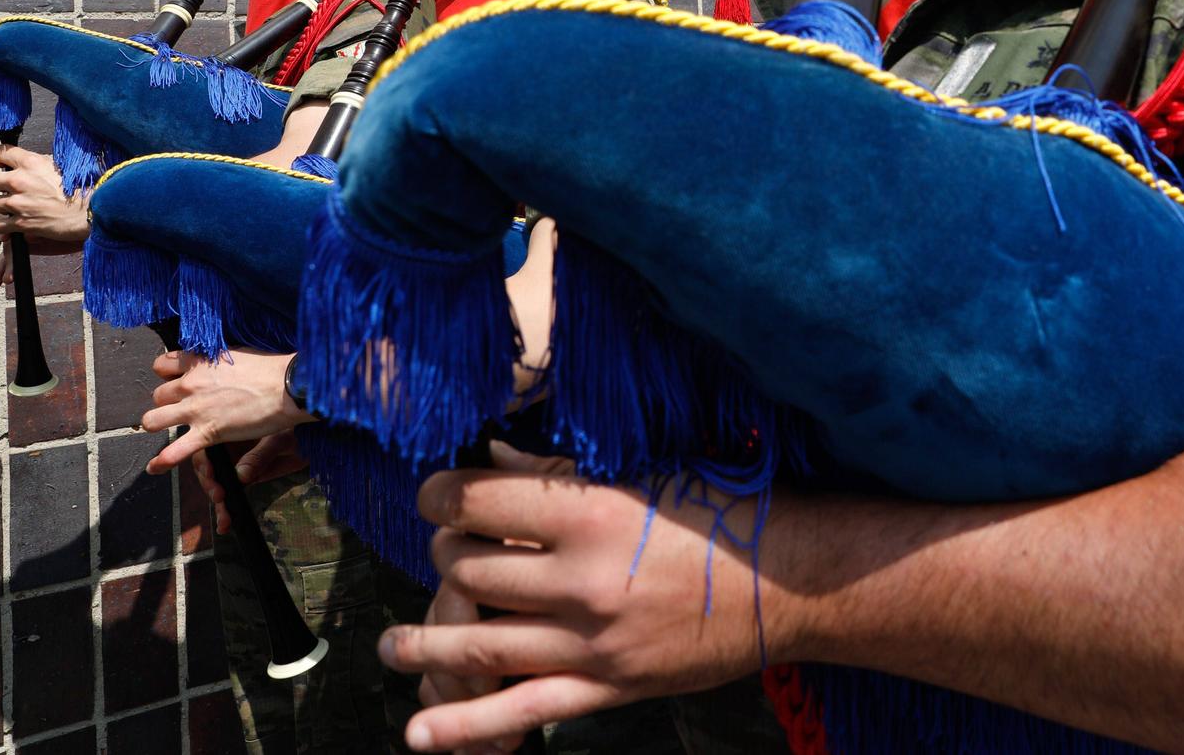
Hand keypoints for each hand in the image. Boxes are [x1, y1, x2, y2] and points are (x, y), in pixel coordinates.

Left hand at [0, 145, 90, 244]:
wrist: (90, 212)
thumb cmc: (81, 188)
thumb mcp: (61, 166)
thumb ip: (39, 164)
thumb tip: (27, 163)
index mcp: (31, 163)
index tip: (0, 163)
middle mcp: (20, 181)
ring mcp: (18, 203)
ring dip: (2, 206)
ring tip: (17, 208)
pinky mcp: (20, 223)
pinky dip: (5, 225)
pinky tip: (17, 222)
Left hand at [143, 349, 313, 473]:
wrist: (288, 387)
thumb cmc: (271, 369)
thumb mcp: (237, 354)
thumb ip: (216, 361)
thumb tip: (212, 364)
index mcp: (200, 362)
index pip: (162, 365)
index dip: (167, 374)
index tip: (176, 379)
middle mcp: (191, 384)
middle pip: (158, 395)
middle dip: (168, 402)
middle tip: (182, 408)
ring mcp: (196, 409)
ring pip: (153, 420)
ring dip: (157, 426)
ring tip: (165, 430)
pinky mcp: (207, 432)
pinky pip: (175, 451)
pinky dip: (162, 462)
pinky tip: (155, 467)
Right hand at [189, 431, 309, 534]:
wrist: (312, 442)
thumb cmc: (296, 430)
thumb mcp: (279, 440)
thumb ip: (260, 456)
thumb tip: (241, 476)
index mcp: (230, 432)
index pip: (207, 447)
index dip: (204, 461)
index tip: (210, 474)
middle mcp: (228, 449)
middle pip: (208, 469)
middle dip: (210, 485)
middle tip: (220, 497)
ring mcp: (234, 466)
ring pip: (217, 486)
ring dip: (218, 504)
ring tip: (225, 518)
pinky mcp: (243, 480)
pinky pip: (230, 496)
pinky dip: (226, 511)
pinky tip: (224, 525)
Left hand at [380, 441, 797, 752]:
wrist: (791, 581)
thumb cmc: (722, 513)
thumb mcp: (645, 473)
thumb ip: (560, 470)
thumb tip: (489, 456)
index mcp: (591, 512)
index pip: (477, 501)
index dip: (440, 494)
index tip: (435, 493)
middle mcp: (582, 578)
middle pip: (468, 570)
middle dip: (444, 558)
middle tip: (448, 552)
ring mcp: (591, 641)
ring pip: (478, 644)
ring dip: (423, 644)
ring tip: (392, 646)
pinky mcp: (607, 687)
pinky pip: (520, 713)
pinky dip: (464, 728)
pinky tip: (419, 733)